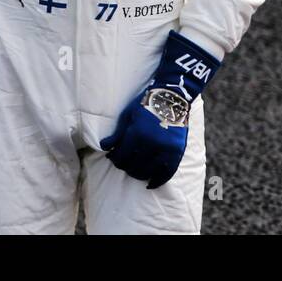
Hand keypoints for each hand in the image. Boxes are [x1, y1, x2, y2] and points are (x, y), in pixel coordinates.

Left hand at [101, 31, 221, 188]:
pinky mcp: (177, 151)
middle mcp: (151, 144)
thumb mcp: (128, 115)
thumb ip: (118, 134)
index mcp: (137, 133)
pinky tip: (150, 183)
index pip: (121, 156)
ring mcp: (166, 149)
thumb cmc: (146, 103)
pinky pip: (167, 173)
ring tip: (134, 171)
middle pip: (133, 165)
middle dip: (124, 166)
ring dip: (138, 174)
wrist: (172, 96)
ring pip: (148, 171)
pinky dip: (158, 180)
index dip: (114, 159)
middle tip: (122, 163)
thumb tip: (104, 147)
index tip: (112, 157)